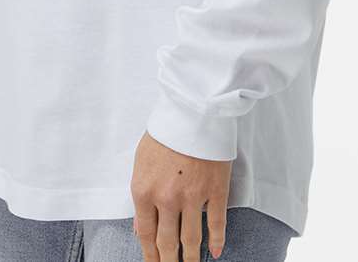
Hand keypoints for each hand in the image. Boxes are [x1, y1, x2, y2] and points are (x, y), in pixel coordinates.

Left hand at [130, 130, 231, 260]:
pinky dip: (216, 242)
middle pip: (167, 243)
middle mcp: (167, 199)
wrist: (193, 109)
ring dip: (191, 258)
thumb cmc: (165, 131)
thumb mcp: (141, 161)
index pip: (145, 234)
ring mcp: (193, 197)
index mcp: (144, 190)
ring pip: (191, 239)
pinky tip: (214, 252)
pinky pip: (216, 224)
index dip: (150, 255)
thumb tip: (141, 226)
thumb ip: (141, 195)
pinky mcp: (215, 190)